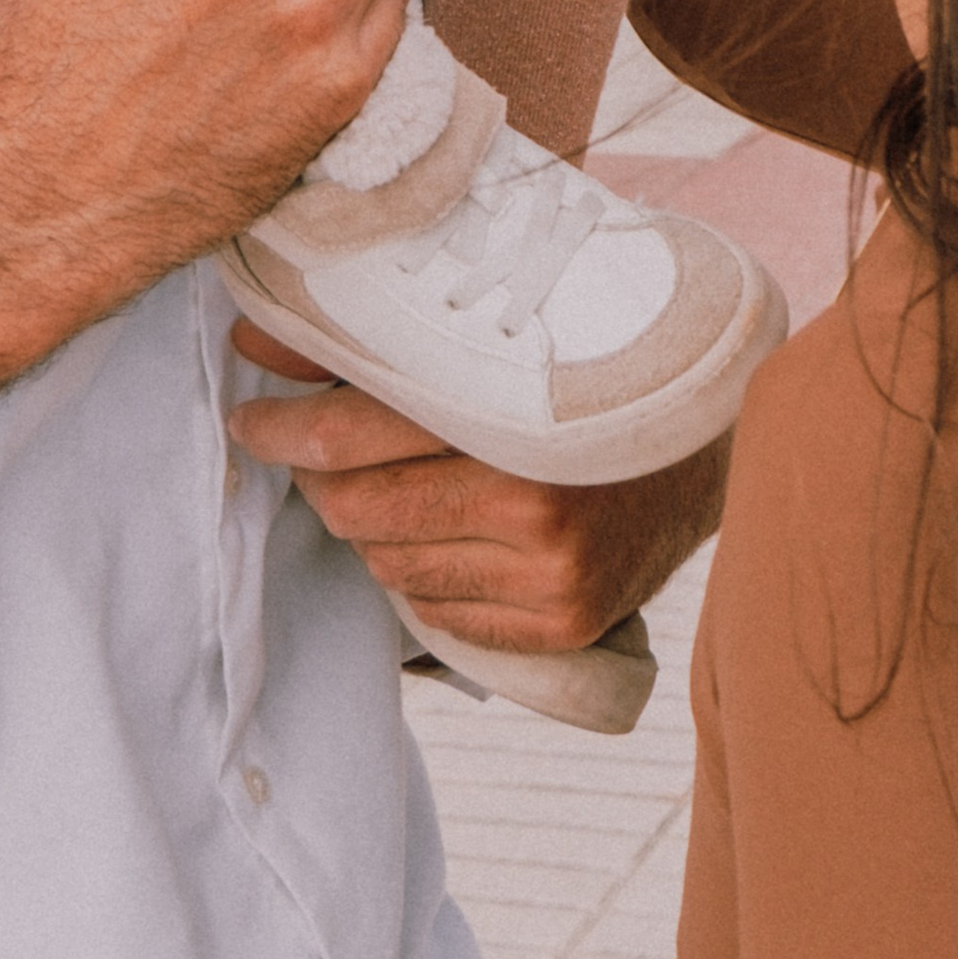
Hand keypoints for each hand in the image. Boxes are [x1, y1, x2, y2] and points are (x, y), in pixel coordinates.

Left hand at [225, 318, 728, 650]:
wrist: (710, 438)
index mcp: (512, 412)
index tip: (248, 415)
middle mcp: (532, 500)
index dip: (284, 426)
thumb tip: (254, 335)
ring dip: (371, 527)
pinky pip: (439, 611)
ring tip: (396, 486)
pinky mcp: (562, 623)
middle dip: (319, 480)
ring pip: (390, 564)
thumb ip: (372, 343)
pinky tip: (448, 534)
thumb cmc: (581, 371)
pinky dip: (422, 574)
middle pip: (360, 508)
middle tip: (312, 451)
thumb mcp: (490, 338)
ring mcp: (548, 573)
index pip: (355, 431)